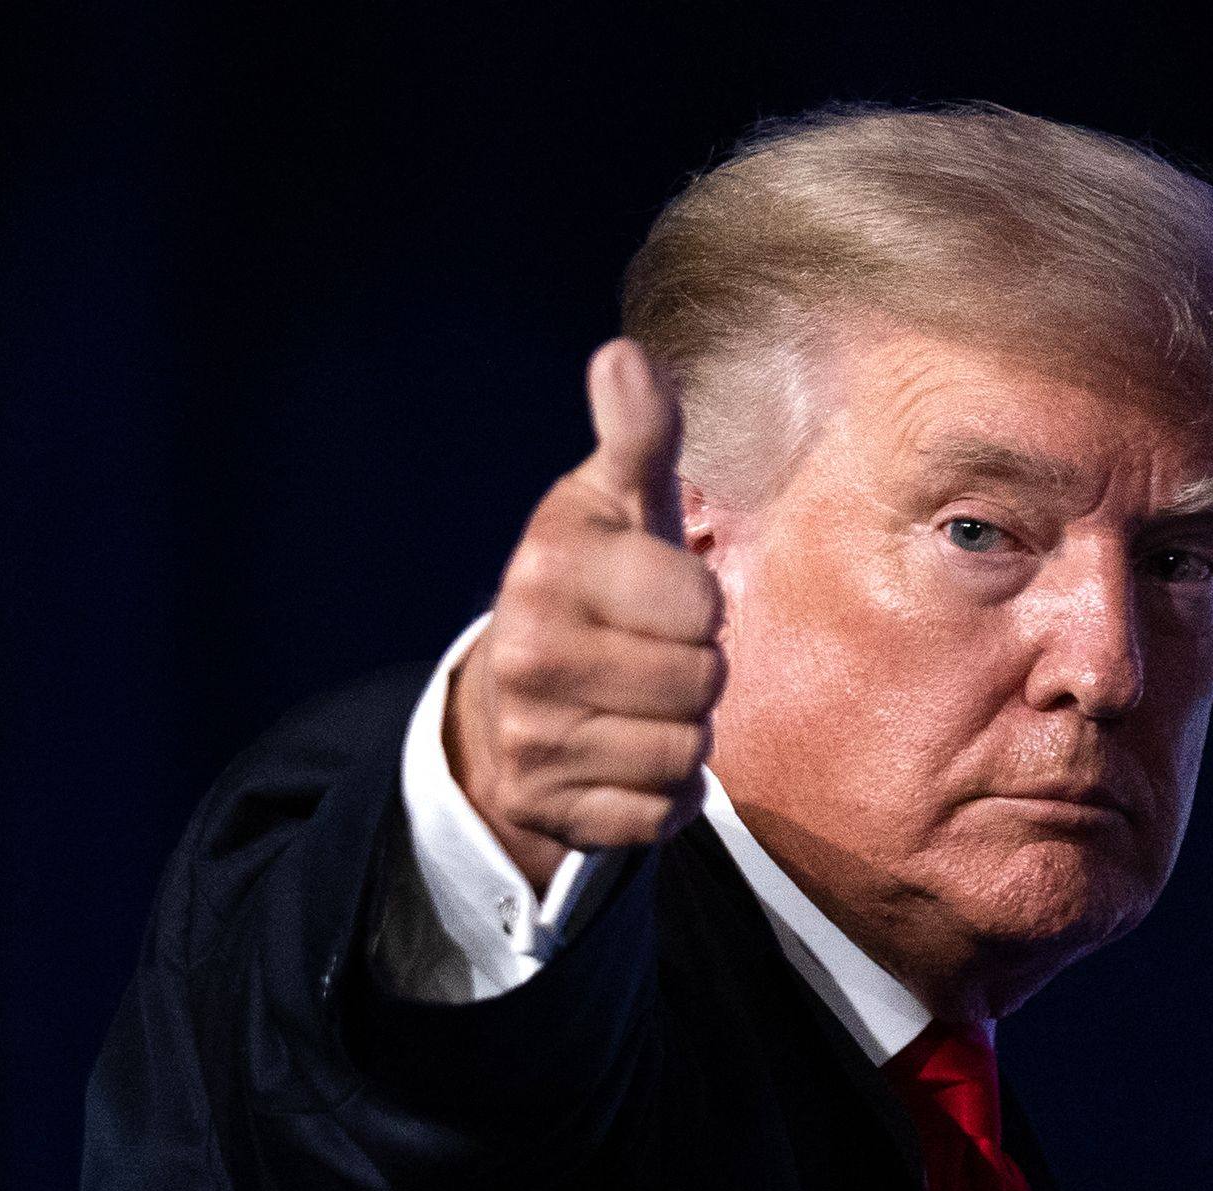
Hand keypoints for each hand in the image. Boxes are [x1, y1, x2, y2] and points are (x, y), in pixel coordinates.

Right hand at [445, 337, 727, 888]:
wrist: (510, 702)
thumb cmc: (596, 586)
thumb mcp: (617, 504)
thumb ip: (637, 435)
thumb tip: (624, 355)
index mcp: (548, 567)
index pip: (701, 608)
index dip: (700, 606)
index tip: (662, 599)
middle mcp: (527, 655)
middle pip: (701, 684)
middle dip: (694, 674)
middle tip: (649, 658)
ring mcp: (532, 740)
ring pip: (686, 752)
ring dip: (682, 735)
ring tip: (637, 707)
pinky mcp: (548, 809)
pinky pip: (659, 813)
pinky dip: (659, 794)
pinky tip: (623, 759)